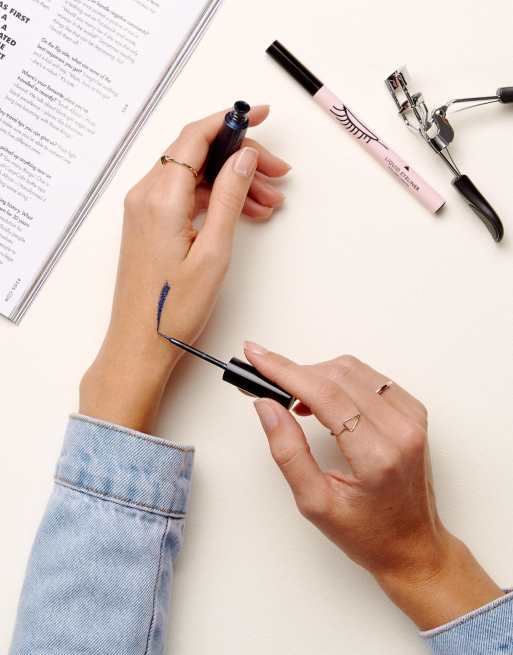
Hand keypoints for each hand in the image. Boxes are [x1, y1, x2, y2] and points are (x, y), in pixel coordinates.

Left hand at [79, 106, 289, 431]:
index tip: (259, 115)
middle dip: (241, 158)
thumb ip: (228, 198)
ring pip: (195, 177)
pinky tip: (243, 215)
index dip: (230, 120)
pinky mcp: (148, 224)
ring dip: (231, 183)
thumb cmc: (173, 310)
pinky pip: (185, 197)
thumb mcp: (213, 252)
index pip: (196, 137)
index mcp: (159, 198)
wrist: (140, 344)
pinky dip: (214, 200)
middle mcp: (146, 196)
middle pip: (198, 155)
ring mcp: (144, 210)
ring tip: (269, 203)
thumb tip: (244, 158)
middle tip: (277, 174)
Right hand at [245, 343, 502, 629]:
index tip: (256, 356)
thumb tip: (267, 405)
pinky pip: (369, 377)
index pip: (325, 394)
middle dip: (295, 372)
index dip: (285, 371)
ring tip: (295, 399)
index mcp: (378, 456)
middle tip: (266, 382)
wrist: (412, 545)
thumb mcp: (314, 503)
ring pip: (354, 370)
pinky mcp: (414, 411)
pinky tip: (323, 401)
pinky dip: (339, 380)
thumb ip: (287, 451)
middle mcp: (401, 430)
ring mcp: (412, 417)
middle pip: (338, 375)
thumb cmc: (368, 533)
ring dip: (316, 375)